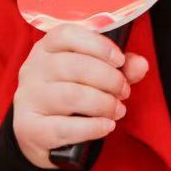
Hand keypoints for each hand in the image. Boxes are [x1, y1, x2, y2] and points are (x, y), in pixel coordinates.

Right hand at [11, 25, 149, 168]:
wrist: (39, 135)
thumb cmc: (68, 97)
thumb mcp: (92, 77)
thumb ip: (118, 68)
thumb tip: (140, 64)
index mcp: (46, 49)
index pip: (67, 35)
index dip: (98, 45)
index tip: (119, 60)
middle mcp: (33, 70)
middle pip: (74, 66)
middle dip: (109, 79)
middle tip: (124, 91)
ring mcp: (29, 99)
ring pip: (71, 96)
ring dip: (103, 103)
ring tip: (117, 110)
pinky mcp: (31, 129)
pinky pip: (65, 127)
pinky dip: (93, 127)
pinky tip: (106, 126)